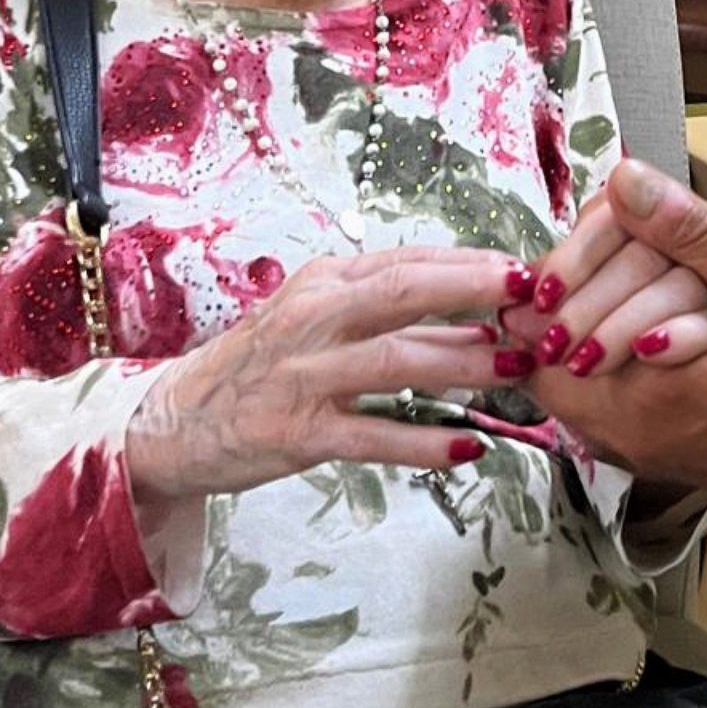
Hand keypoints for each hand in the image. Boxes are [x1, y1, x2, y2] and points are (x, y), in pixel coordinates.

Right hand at [127, 246, 539, 500]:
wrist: (174, 420)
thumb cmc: (262, 365)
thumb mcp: (316, 321)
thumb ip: (387, 315)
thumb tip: (478, 314)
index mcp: (323, 282)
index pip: (407, 260)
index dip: (470, 262)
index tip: (524, 268)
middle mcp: (313, 318)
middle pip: (403, 292)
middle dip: (474, 288)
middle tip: (532, 293)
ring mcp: (305, 376)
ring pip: (396, 361)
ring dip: (464, 363)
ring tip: (516, 367)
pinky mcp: (299, 433)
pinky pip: (374, 436)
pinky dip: (424, 442)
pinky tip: (469, 447)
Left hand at [524, 161, 706, 542]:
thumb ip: (693, 234)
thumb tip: (625, 179)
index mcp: (646, 396)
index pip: (545, 328)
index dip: (557, 269)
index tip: (593, 233)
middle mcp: (626, 434)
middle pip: (544, 357)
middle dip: (563, 296)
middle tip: (600, 246)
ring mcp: (637, 449)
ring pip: (566, 379)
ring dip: (584, 322)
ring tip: (622, 277)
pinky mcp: (654, 452)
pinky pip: (599, 399)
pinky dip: (607, 353)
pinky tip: (644, 320)